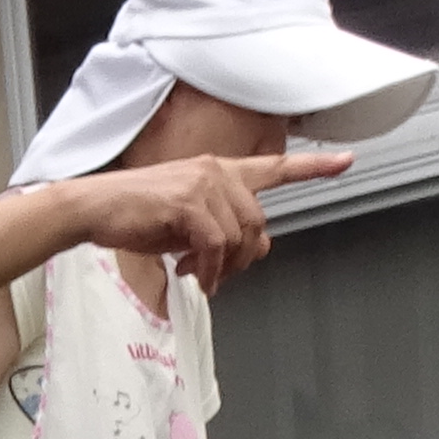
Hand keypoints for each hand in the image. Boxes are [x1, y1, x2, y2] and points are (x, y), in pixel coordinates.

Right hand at [71, 148, 351, 290]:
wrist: (94, 208)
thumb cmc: (133, 216)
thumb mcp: (186, 225)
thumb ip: (222, 231)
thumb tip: (255, 251)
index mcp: (219, 172)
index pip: (274, 167)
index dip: (312, 167)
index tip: (345, 162)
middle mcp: (217, 171)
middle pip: (258, 224)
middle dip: (242, 259)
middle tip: (214, 276)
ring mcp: (204, 183)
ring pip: (239, 237)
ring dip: (221, 267)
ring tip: (196, 275)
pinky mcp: (188, 202)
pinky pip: (215, 244)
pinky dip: (207, 268)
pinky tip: (190, 275)